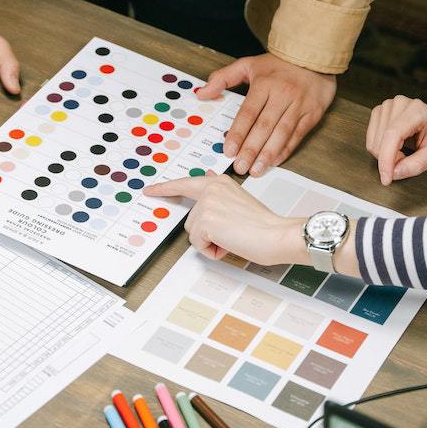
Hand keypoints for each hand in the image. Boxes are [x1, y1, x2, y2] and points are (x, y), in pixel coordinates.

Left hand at [145, 173, 305, 264]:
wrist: (276, 234)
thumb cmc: (264, 224)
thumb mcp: (239, 200)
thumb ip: (220, 193)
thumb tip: (207, 177)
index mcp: (219, 182)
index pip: (185, 183)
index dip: (165, 188)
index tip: (150, 190)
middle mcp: (211, 189)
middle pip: (191, 219)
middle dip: (207, 233)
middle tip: (232, 234)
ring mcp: (206, 205)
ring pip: (194, 233)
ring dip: (211, 242)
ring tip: (234, 237)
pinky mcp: (205, 222)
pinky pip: (198, 244)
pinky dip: (213, 250)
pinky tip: (230, 243)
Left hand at [196, 53, 335, 176]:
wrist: (313, 55)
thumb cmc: (278, 64)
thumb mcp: (248, 64)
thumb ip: (223, 78)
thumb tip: (201, 93)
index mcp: (265, 84)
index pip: (248, 113)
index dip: (238, 133)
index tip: (229, 150)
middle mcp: (282, 95)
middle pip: (264, 126)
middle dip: (251, 149)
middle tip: (240, 167)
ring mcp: (299, 105)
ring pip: (281, 133)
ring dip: (268, 154)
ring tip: (256, 170)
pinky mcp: (312, 113)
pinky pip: (297, 135)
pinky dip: (286, 149)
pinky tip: (275, 161)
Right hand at [366, 93, 426, 184]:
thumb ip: (416, 165)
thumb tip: (394, 173)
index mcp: (417, 111)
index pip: (392, 135)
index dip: (386, 159)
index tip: (386, 178)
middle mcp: (400, 104)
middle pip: (381, 141)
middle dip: (390, 160)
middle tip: (407, 160)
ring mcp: (387, 106)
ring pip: (374, 142)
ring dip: (386, 154)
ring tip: (403, 151)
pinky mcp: (379, 111)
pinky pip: (371, 138)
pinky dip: (381, 148)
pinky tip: (395, 146)